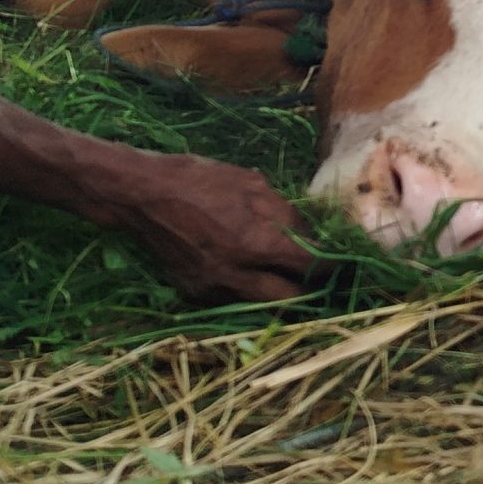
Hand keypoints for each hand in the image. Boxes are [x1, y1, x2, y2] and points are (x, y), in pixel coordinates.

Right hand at [97, 151, 312, 303]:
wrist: (142, 195)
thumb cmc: (199, 179)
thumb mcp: (251, 183)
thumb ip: (285, 213)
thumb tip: (310, 234)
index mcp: (254, 243)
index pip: (309, 267)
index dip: (330, 265)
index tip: (341, 261)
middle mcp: (235, 274)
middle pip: (289, 299)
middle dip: (308, 289)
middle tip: (317, 276)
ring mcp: (212, 288)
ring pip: (260, 305)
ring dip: (278, 292)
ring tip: (287, 274)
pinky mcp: (194, 292)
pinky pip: (232, 299)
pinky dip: (247, 289)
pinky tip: (251, 271)